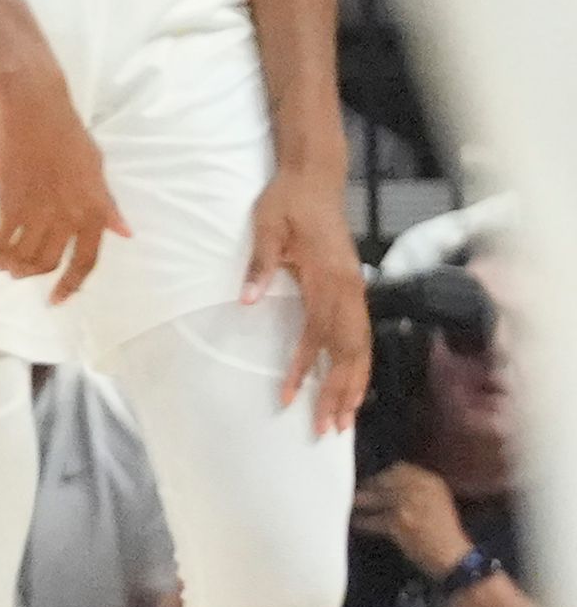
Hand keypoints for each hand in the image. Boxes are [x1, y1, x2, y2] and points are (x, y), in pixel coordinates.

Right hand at [0, 69, 126, 299]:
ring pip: (22, 256)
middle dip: (30, 274)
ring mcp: (39, 212)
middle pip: (47, 263)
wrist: (35, 110)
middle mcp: (69, 218)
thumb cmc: (69, 135)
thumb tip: (122, 232)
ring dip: (9, 265)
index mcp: (95, 210)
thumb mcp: (97, 169)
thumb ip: (107, 205)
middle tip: (18, 273)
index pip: (85, 261)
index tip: (56, 300)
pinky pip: (1, 240)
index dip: (70, 285)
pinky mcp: (10, 203)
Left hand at [245, 160, 370, 431]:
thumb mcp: (265, 226)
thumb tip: (247, 300)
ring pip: (360, 347)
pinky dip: (357, 363)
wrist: (314, 177)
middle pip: (349, 350)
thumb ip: (259, 264)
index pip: (316, 334)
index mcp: (326, 277)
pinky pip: (359, 334)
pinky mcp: (352, 288)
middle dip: (340, 391)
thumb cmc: (286, 202)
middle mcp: (348, 288)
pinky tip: (352, 385)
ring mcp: (354, 289)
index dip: (304, 368)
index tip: (288, 398)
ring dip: (354, 384)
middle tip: (328, 429)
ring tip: (344, 420)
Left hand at [355, 463, 475, 574]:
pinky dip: (363, 522)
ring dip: (361, 502)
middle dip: (368, 487)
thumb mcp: (438, 502)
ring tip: (352, 505)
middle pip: (383, 481)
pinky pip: (372, 520)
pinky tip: (356, 523)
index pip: (399, 468)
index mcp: (432, 482)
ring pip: (374, 498)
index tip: (373, 481)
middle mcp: (419, 489)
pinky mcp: (397, 523)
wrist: (454, 556)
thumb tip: (388, 484)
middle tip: (357, 493)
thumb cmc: (446, 532)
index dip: (383, 475)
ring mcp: (407, 505)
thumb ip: (417, 489)